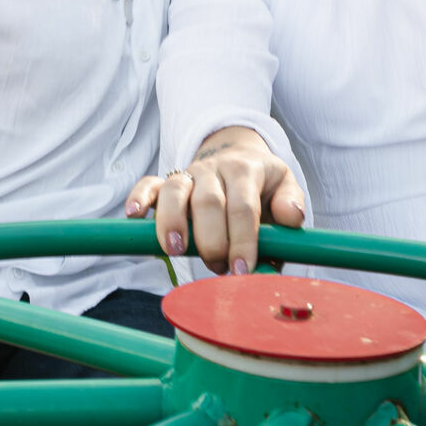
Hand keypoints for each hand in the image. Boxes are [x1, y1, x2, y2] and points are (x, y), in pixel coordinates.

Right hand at [126, 128, 306, 276]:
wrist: (237, 156)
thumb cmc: (262, 184)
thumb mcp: (284, 186)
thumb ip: (290, 203)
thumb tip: (291, 219)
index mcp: (246, 170)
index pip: (243, 206)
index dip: (243, 239)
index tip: (242, 270)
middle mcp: (214, 168)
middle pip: (208, 201)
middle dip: (211, 239)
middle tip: (217, 267)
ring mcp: (189, 173)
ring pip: (175, 191)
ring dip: (173, 222)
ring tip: (176, 250)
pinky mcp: (168, 180)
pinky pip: (149, 184)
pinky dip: (140, 197)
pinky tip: (134, 215)